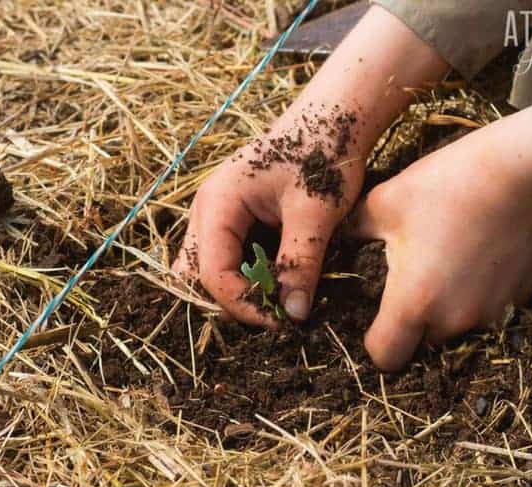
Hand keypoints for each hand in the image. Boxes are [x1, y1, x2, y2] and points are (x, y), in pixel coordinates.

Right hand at [173, 6, 449, 326]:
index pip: (212, 272)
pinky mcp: (233, 217)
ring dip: (238, 288)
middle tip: (275, 313)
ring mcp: (216, 212)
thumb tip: (294, 315)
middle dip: (232, 299)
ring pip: (207, 268)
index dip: (243, 304)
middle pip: (197, 274)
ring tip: (277, 299)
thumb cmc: (322, 153)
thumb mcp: (315, 214)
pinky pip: (226, 256)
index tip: (282, 321)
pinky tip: (279, 279)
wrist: (334, 119)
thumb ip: (300, 264)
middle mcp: (206, 208)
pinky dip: (247, 275)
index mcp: (218, 203)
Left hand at [347, 108, 531, 370]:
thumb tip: (339, 236)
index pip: (386, 356)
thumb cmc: (445, 186)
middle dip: (414, 320)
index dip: (376, 343)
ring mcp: (493, 312)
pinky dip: (480, 294)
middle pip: (423, 342)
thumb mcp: (384, 202)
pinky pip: (490, 309)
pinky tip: (478, 256)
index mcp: (413, 302)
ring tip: (447, 262)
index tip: (376, 318)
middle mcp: (454, 319)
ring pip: (459, 327)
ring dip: (449, 307)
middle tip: (413, 277)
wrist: (520, 171)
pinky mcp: (521, 298)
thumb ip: (354, 230)